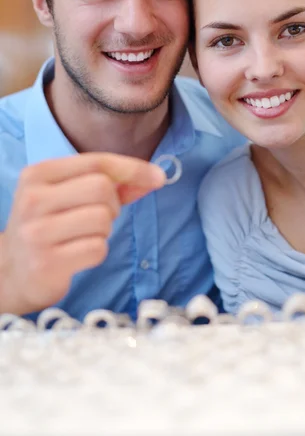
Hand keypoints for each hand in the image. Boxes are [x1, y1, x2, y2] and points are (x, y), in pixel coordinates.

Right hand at [0, 153, 165, 314]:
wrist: (12, 273)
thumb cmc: (49, 227)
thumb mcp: (68, 196)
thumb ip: (110, 183)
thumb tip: (154, 177)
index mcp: (38, 174)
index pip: (97, 162)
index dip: (133, 168)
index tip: (158, 177)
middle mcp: (33, 199)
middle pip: (102, 188)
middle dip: (113, 204)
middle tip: (98, 217)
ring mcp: (37, 232)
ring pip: (103, 219)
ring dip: (104, 230)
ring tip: (83, 236)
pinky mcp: (47, 262)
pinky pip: (98, 248)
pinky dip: (98, 251)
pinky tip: (78, 255)